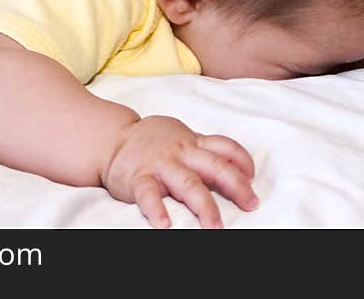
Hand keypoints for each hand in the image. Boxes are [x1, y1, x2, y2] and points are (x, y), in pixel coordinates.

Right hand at [101, 115, 257, 228]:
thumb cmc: (152, 140)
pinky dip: (157, 210)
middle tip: (251, 204)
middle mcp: (181, 152)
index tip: (253, 177)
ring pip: (188, 184)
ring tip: (215, 227)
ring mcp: (160, 165)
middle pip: (215, 167)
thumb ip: (202, 149)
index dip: (243, 161)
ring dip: (205, 206)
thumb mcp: (180, 136)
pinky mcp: (139, 178)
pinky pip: (149, 195)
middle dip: (237, 186)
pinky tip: (165, 226)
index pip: (225, 147)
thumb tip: (237, 167)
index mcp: (192, 142)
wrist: (111, 139)